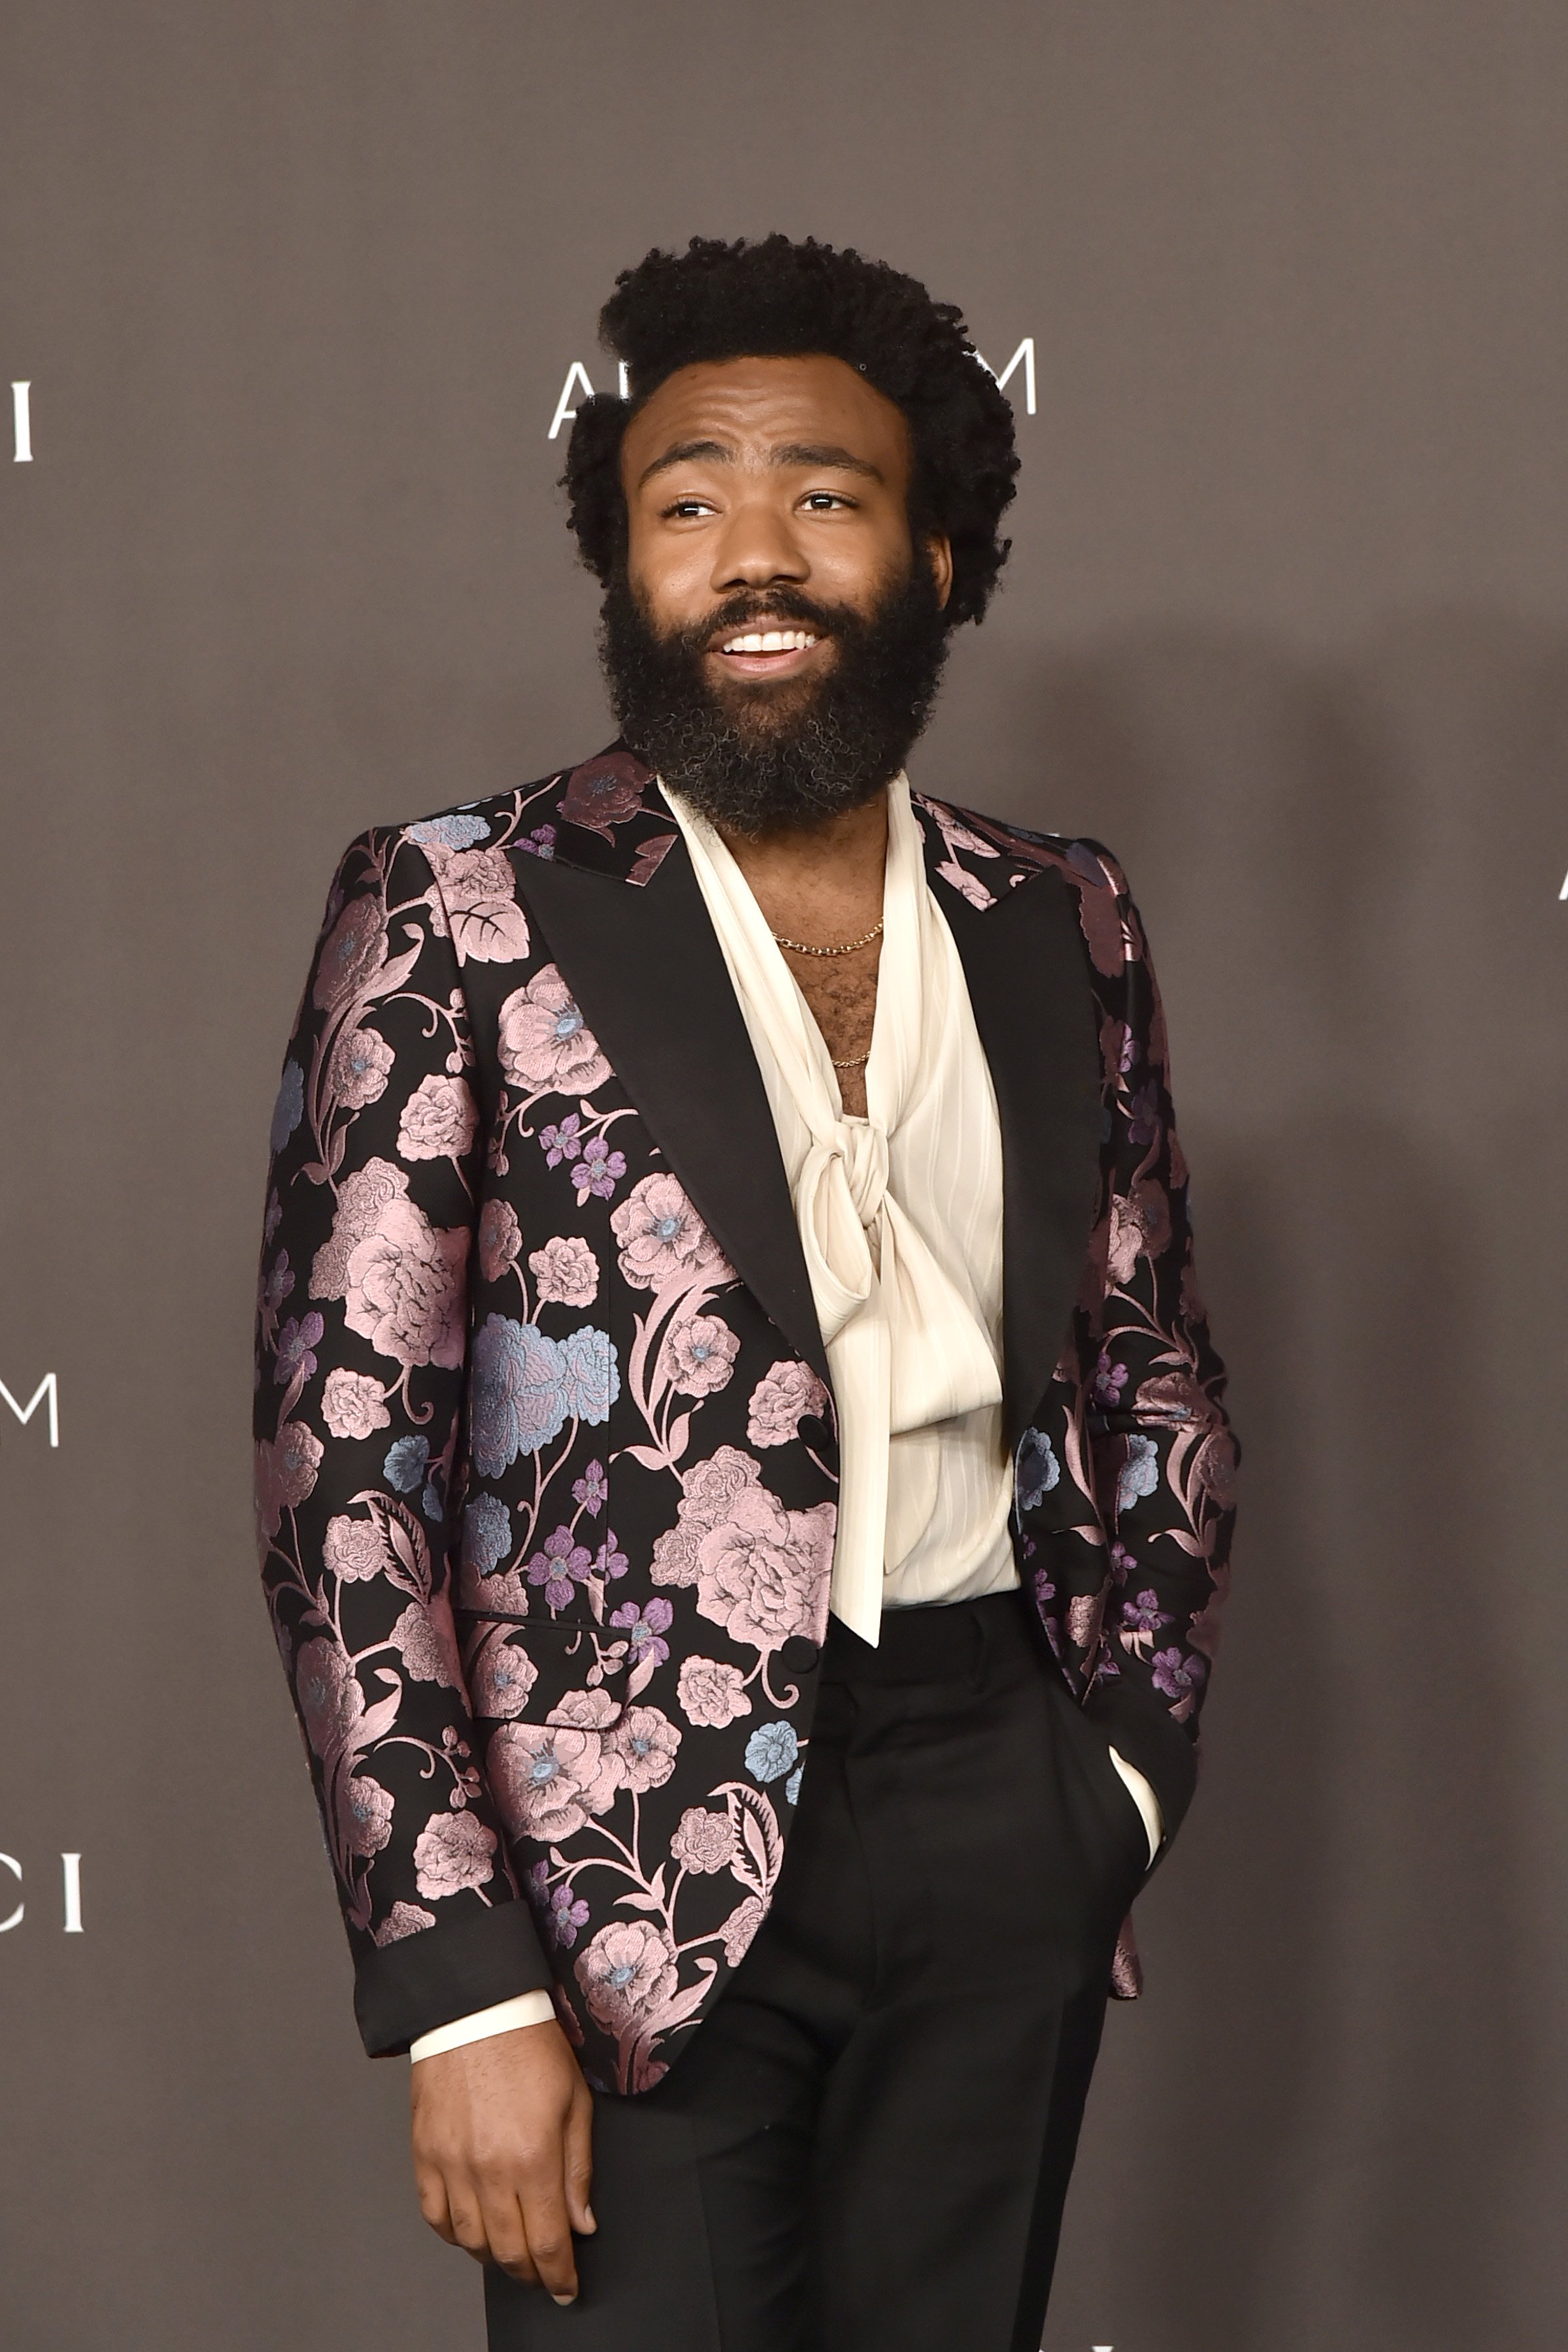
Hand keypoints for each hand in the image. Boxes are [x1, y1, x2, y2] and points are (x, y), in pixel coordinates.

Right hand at [410, 2020, 595, 2303]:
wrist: (476, 2009)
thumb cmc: (530, 2046)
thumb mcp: (575, 2101)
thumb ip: (578, 2169)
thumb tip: (582, 2223)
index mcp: (534, 2157)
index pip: (547, 2242)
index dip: (559, 2276)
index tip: (566, 2288)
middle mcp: (489, 2169)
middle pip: (509, 2251)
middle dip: (530, 2273)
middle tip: (543, 2275)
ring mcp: (452, 2164)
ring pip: (470, 2241)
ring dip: (494, 2257)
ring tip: (511, 2252)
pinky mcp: (424, 2154)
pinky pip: (434, 2215)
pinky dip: (453, 2233)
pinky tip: (471, 2230)